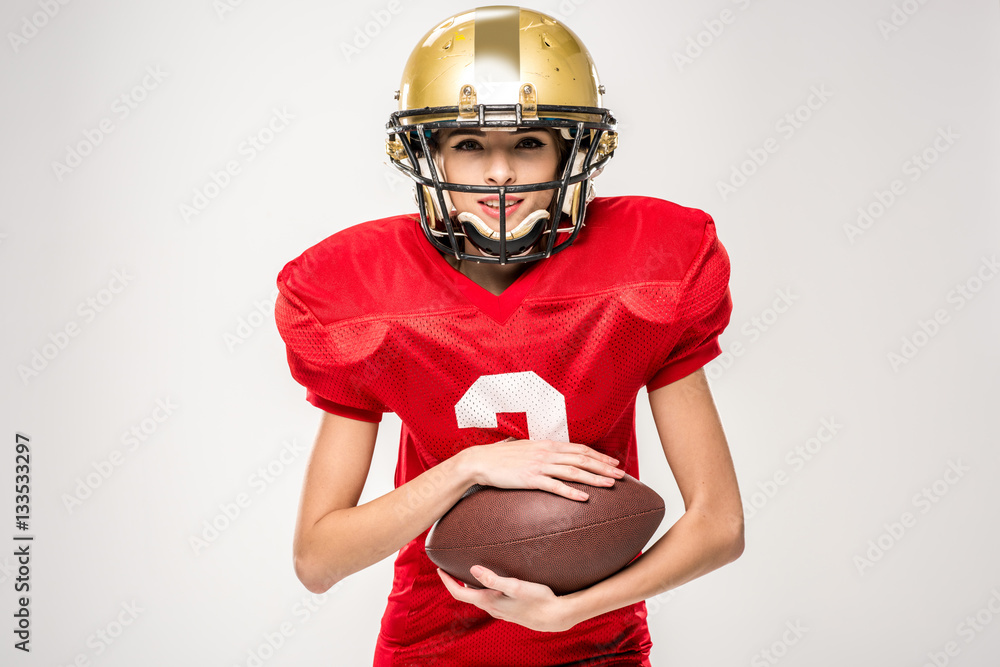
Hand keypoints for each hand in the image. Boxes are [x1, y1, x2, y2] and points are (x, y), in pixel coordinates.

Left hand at [437, 565, 577, 631]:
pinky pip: (487, 599)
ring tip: (465, 571)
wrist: (555, 616)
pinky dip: (480, 589)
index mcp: (489, 602)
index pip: (459, 594)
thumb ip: (493, 578)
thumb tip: (473, 569)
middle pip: (466, 596)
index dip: (447, 582)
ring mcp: (499, 611)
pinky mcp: (508, 610)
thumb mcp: (515, 585)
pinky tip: (488, 582)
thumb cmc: (537, 599)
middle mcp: (491, 609)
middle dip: (455, 582)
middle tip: (449, 567)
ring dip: (468, 586)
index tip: (439, 569)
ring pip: (477, 598)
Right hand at [459, 438, 624, 500]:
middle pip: (582, 459)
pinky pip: (555, 486)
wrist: (480, 461)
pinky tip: (585, 498)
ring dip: (595, 478)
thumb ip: (539, 449)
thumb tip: (548, 450)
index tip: (613, 462)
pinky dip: (572, 492)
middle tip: (622, 475)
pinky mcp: (531, 479)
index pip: (579, 449)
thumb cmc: (500, 456)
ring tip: (611, 485)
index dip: (599, 456)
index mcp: (547, 444)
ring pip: (574, 471)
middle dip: (604, 467)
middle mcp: (547, 452)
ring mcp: (539, 465)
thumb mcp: (524, 447)